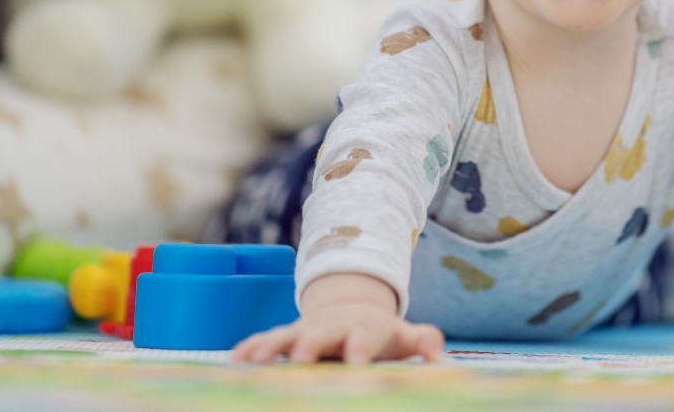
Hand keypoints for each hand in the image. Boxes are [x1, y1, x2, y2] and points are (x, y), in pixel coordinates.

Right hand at [230, 273, 444, 364]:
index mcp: (363, 329)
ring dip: (271, 347)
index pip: (364, 338)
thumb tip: (437, 354)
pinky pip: (266, 340)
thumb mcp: (402, 336)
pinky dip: (252, 347)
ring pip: (286, 336)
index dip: (360, 350)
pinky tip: (236, 359)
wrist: (350, 308)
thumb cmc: (380, 334)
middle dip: (309, 347)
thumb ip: (422, 340)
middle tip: (300, 361)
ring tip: (254, 360)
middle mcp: (331, 328)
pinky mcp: (287, 336)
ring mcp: (306, 330)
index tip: (357, 364)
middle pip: (320, 335)